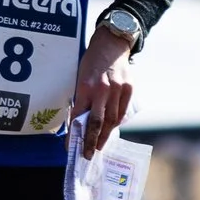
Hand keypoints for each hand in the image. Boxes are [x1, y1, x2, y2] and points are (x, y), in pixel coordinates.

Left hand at [71, 28, 135, 157]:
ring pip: (112, 120)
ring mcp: (117, 90)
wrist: (111, 44)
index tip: (71, 148)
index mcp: (86, 87)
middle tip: (88, 155)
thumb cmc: (91, 62)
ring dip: (104, 136)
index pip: (79, 117)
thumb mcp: (80, 78)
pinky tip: (110, 130)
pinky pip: (122, 112)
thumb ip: (81, 99)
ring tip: (98, 146)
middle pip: (97, 123)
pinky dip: (116, 123)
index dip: (75, 135)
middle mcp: (102, 90)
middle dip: (92, 142)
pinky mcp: (128, 89)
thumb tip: (78, 122)